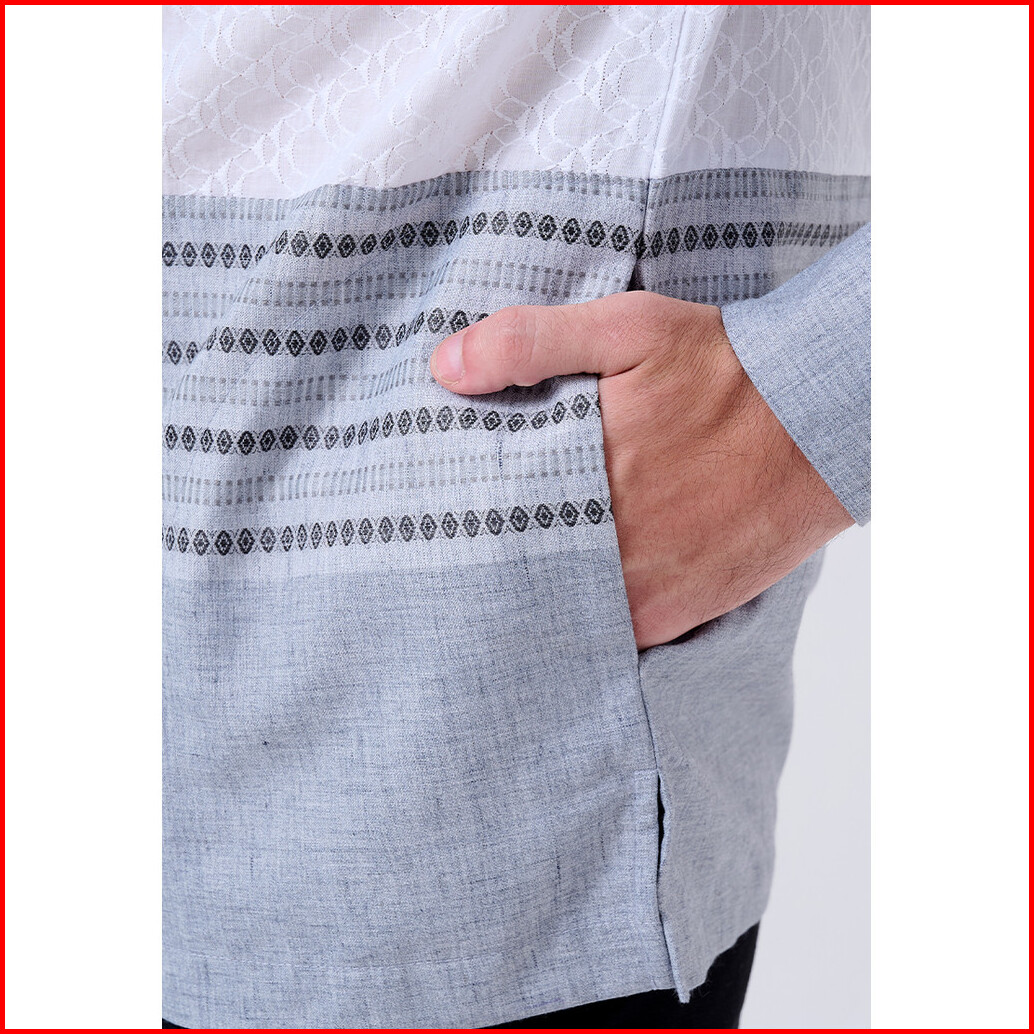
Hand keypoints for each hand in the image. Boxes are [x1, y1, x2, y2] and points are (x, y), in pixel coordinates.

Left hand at [429, 291, 853, 648]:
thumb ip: (530, 342)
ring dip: (529, 592)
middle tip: (459, 548)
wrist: (822, 424)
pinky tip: (564, 597)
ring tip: (504, 576)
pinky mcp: (671, 615)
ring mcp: (637, 587)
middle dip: (485, 555)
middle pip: (511, 563)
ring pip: (551, 606)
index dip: (456, 509)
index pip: (482, 507)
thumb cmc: (724, 370)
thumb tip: (444, 369)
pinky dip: (579, 619)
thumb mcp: (628, 328)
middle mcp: (602, 539)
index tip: (437, 506)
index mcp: (578, 468)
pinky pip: (603, 634)